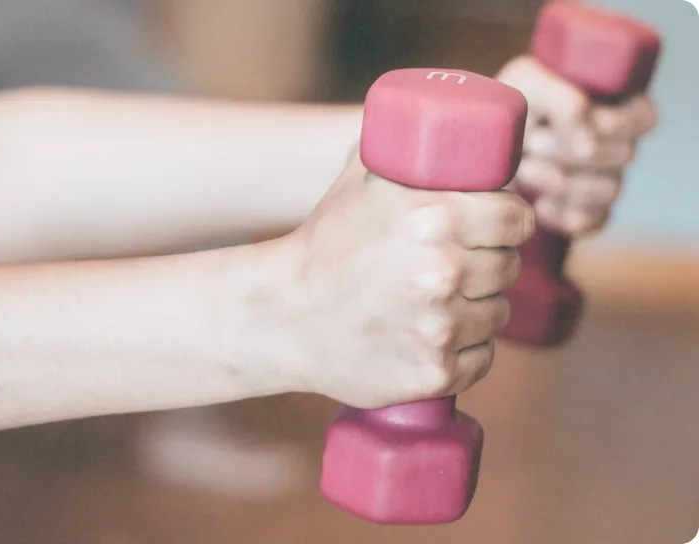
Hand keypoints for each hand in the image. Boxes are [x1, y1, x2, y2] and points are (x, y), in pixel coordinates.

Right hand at [274, 154, 533, 408]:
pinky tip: (434, 337)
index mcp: (435, 218)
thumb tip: (445, 120)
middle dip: (491, 262)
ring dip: (479, 307)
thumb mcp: (359, 180)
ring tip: (442, 301)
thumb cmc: (323, 243)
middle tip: (461, 264)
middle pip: (509, 267)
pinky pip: (482, 358)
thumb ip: (404, 148)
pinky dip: (466, 350)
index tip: (497, 227)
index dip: (510, 222)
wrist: (280, 317)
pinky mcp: (434, 373)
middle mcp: (444, 274)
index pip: (517, 219)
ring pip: (497, 314)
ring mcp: (441, 329)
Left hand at [497, 56, 657, 236]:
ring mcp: (604, 181)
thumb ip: (563, 101)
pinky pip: (592, 221)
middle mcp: (615, 144)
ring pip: (609, 190)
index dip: (616, 122)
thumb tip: (589, 144)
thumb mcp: (526, 84)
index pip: (643, 117)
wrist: (478, 153)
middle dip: (571, 150)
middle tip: (533, 144)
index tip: (577, 123)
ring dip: (563, 182)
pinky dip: (562, 214)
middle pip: (624, 154)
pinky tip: (538, 204)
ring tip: (525, 170)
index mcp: (612, 103)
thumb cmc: (508, 109)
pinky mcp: (587, 213)